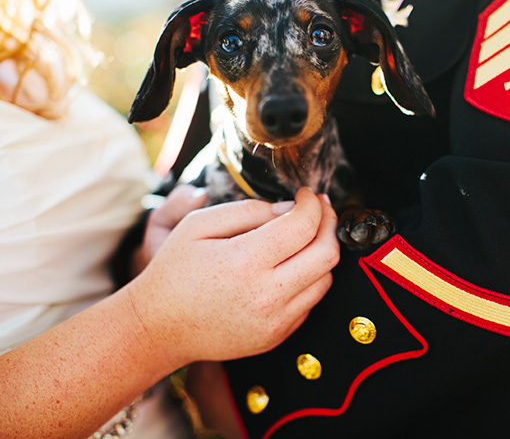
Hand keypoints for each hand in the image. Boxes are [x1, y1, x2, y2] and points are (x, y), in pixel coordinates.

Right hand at [125, 187, 338, 366]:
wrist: (158, 328)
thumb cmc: (174, 271)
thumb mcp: (198, 225)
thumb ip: (248, 210)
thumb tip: (289, 208)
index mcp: (245, 261)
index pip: (304, 225)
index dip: (313, 203)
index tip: (307, 194)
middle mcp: (266, 294)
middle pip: (327, 253)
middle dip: (330, 224)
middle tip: (320, 209)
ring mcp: (274, 320)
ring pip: (326, 279)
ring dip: (322, 252)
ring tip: (306, 236)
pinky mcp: (277, 336)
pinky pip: (311, 302)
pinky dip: (309, 279)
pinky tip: (292, 266)